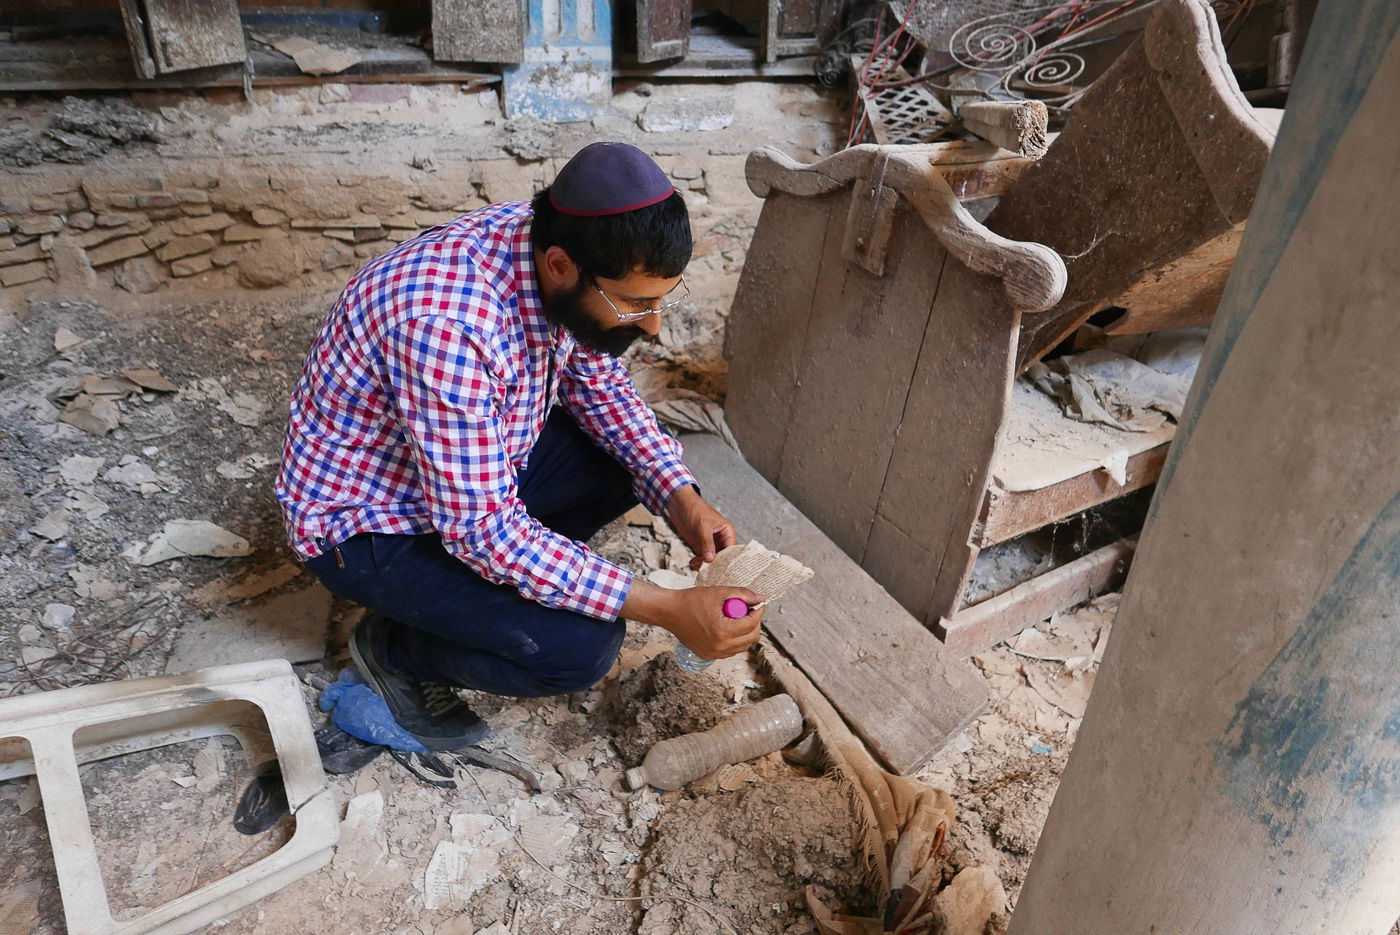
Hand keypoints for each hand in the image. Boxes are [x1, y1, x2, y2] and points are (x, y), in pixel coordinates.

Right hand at [621, 581, 765, 659]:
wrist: (669, 612)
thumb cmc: (690, 601)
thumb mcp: (718, 592)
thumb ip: (742, 594)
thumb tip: (761, 598)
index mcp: (722, 631)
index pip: (751, 623)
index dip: (759, 611)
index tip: (759, 603)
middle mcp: (719, 646)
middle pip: (751, 638)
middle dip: (754, 622)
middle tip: (749, 610)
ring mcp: (713, 654)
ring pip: (742, 646)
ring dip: (746, 632)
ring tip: (738, 618)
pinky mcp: (708, 656)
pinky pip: (731, 651)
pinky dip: (734, 640)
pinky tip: (729, 627)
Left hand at [666, 485, 736, 569]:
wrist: (678, 504)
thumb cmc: (695, 509)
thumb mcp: (702, 526)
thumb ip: (707, 543)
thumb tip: (710, 559)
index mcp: (727, 531)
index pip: (731, 550)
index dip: (728, 560)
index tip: (722, 570)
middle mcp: (720, 538)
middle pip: (722, 557)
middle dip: (716, 564)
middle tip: (710, 572)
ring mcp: (710, 543)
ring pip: (712, 559)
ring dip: (705, 564)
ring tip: (698, 565)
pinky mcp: (700, 545)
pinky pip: (702, 557)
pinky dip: (698, 562)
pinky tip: (693, 563)